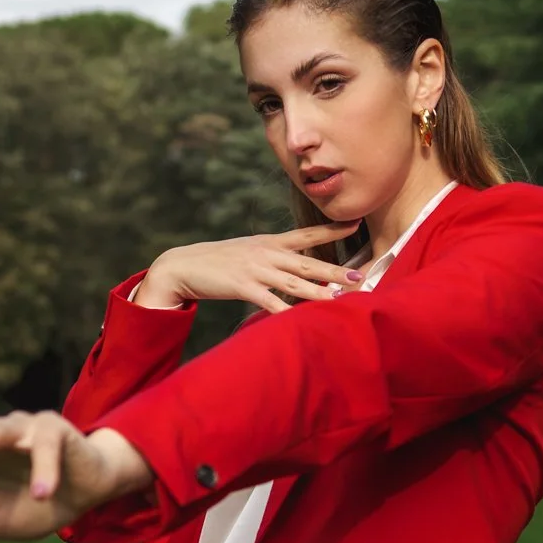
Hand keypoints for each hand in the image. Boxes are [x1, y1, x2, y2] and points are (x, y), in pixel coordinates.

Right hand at [139, 221, 364, 313]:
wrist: (183, 265)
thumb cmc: (218, 262)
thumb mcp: (249, 252)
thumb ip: (273, 257)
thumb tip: (296, 266)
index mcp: (269, 242)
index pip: (306, 233)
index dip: (332, 228)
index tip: (355, 222)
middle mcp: (266, 253)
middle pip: (307, 261)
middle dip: (335, 269)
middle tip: (360, 276)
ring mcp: (255, 269)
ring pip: (293, 281)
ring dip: (318, 291)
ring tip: (340, 299)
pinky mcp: (242, 286)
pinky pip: (269, 301)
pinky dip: (286, 311)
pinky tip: (300, 319)